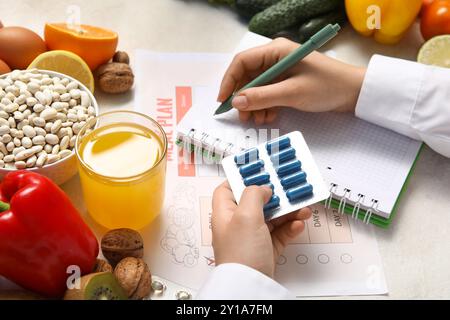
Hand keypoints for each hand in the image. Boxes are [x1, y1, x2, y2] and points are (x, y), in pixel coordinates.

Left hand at [211, 181, 311, 277]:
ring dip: (288, 211)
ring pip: (271, 217)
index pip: (227, 189)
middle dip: (275, 195)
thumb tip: (262, 187)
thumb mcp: (245, 216)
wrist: (250, 287)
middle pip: (256, 201)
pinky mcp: (265, 249)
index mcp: (225, 213)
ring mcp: (252, 237)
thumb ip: (253, 195)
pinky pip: (280, 233)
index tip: (259, 170)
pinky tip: (298, 223)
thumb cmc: (240, 254)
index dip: (241, 178)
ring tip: (302, 205)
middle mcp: (237, 224)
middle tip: (289, 186)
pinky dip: (290, 227)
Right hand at [217, 38, 365, 124]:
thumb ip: (262, 97)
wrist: (354, 93)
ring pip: (256, 89)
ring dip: (254, 105)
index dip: (229, 81)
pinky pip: (267, 95)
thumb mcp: (292, 92)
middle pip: (247, 77)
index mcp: (276, 51)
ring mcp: (281, 72)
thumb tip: (236, 102)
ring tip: (258, 120)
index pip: (242, 62)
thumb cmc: (327, 86)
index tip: (224, 101)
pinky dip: (265, 107)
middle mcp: (275, 59)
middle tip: (242, 117)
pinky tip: (269, 117)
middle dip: (243, 98)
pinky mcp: (286, 84)